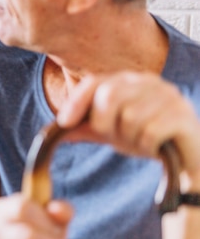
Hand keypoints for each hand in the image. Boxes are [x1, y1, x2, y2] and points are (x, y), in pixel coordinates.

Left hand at [57, 72, 199, 187]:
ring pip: (129, 117)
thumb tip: (52, 130)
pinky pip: (150, 132)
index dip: (76, 101)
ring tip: (141, 140)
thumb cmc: (146, 138)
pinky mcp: (183, 115)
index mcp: (128, 80)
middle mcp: (148, 81)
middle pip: (109, 96)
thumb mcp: (110, 132)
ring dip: (130, 138)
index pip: (94, 82)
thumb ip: (84, 128)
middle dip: (104, 123)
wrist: (185, 157)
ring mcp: (169, 95)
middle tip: (115, 137)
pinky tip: (156, 146)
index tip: (64, 122)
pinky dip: (147, 145)